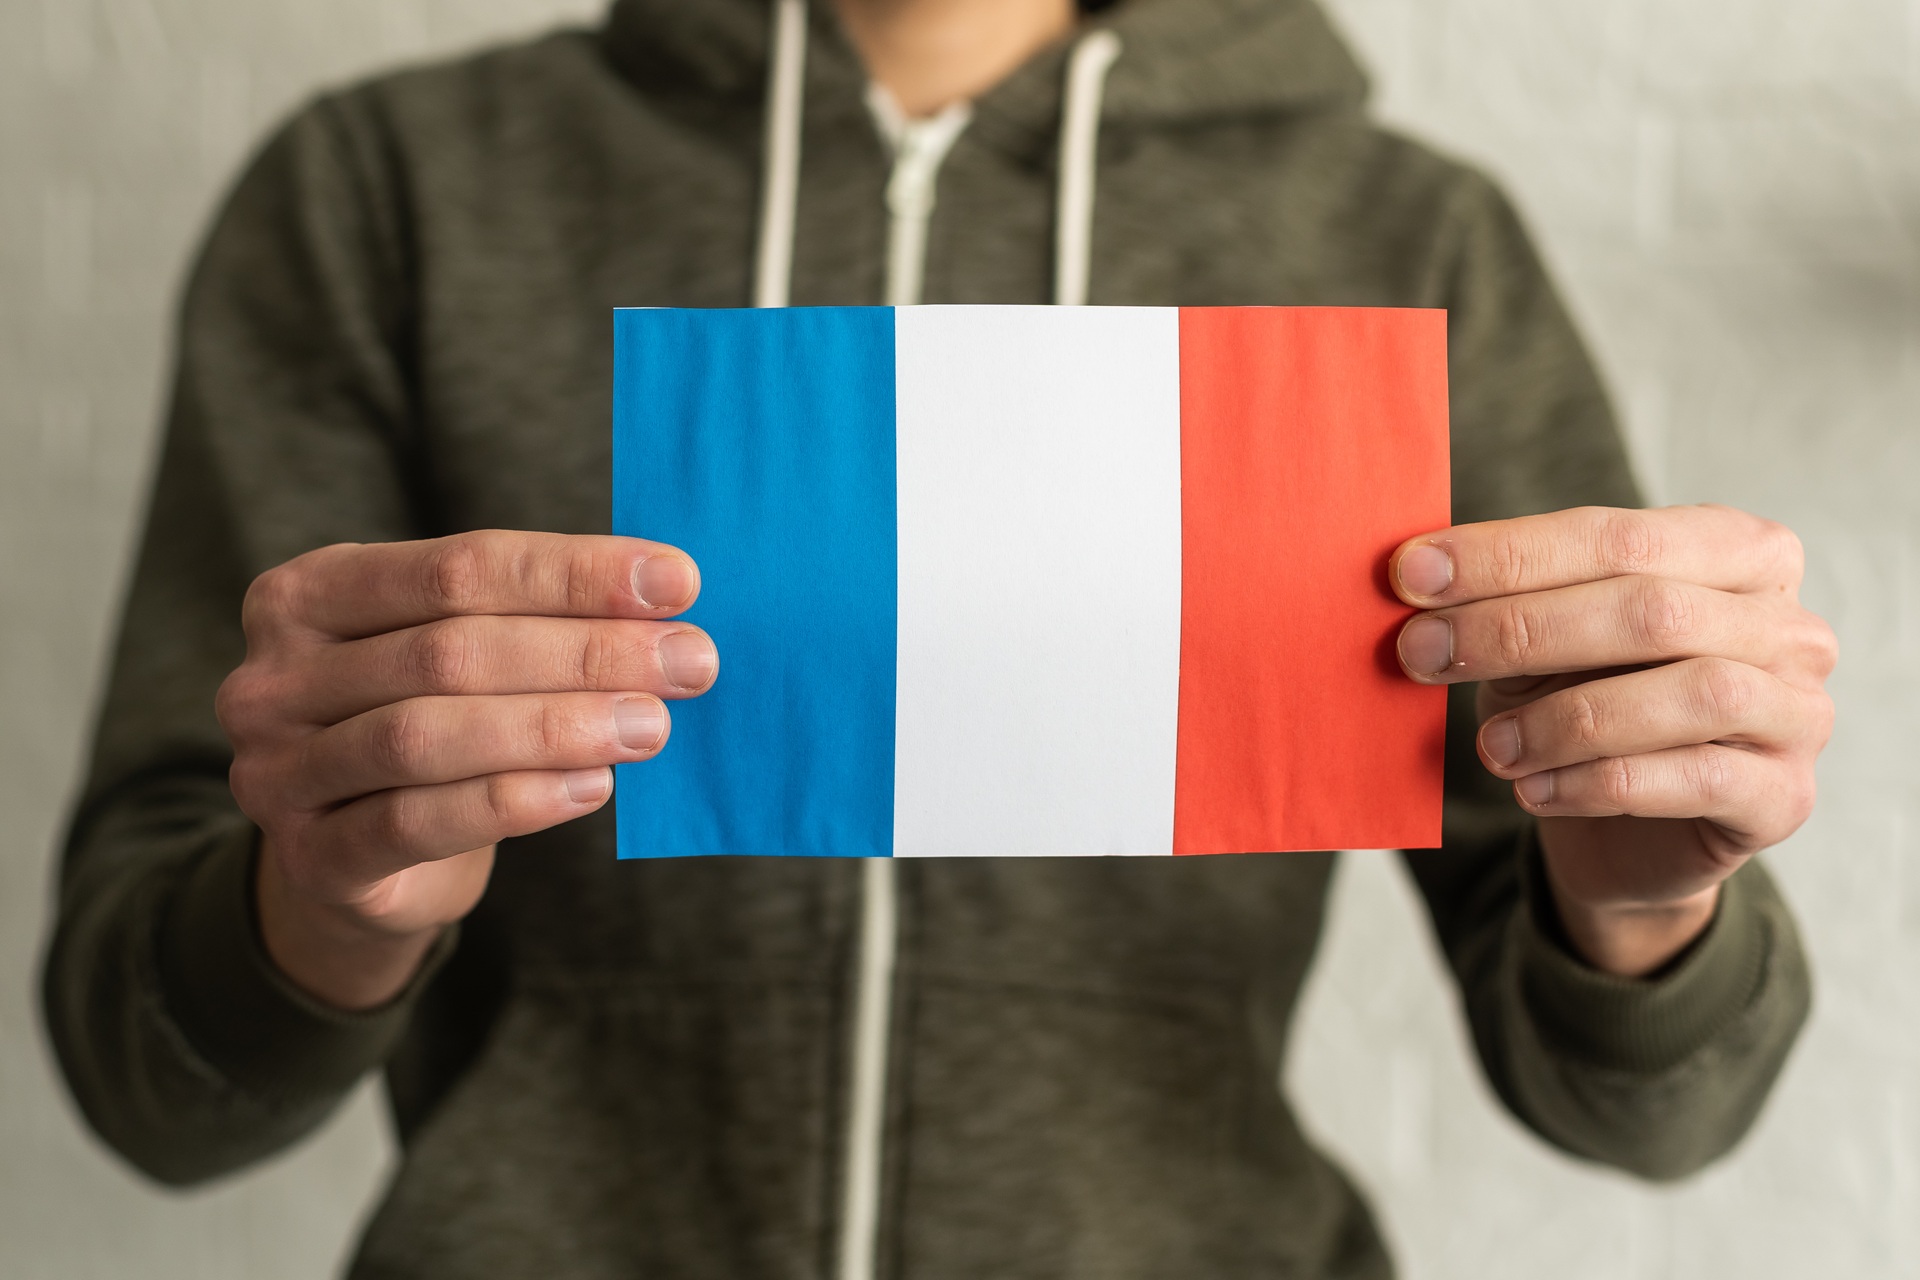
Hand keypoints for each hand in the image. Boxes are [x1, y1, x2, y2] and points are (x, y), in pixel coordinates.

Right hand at [216, 531, 716, 1007]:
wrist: (359, 865)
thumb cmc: (433, 725)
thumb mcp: (464, 655)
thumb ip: (536, 620)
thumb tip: (667, 598)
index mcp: (311, 591)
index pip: (458, 566)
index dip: (574, 573)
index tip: (679, 583)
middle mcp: (275, 676)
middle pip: (449, 649)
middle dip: (585, 652)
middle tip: (691, 662)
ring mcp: (277, 771)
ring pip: (428, 735)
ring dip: (557, 726)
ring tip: (652, 725)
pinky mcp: (308, 860)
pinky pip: (414, 823)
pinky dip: (513, 801)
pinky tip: (592, 787)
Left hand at [1390, 505, 1835, 976]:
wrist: (1625, 838)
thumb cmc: (1583, 704)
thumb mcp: (1540, 644)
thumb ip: (1503, 600)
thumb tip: (1411, 571)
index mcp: (1738, 551)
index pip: (1616, 536)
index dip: (1508, 553)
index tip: (1409, 572)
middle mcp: (1787, 624)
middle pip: (1651, 609)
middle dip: (1520, 629)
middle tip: (1420, 653)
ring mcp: (1799, 711)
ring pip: (1689, 693)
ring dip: (1564, 719)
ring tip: (1488, 746)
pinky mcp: (1783, 797)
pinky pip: (1693, 779)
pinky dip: (1596, 783)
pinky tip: (1531, 790)